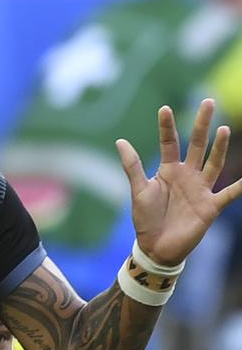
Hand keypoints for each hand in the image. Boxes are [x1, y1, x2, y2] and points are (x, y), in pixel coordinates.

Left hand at [116, 98, 241, 264]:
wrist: (156, 247)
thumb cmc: (146, 219)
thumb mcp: (138, 190)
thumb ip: (133, 166)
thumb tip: (120, 140)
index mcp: (168, 170)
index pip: (169, 143)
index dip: (167, 127)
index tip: (164, 108)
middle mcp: (187, 175)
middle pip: (196, 145)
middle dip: (201, 124)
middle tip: (207, 102)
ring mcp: (200, 190)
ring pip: (213, 163)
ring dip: (219, 147)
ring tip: (224, 129)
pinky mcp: (210, 207)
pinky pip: (229, 194)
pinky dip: (240, 186)